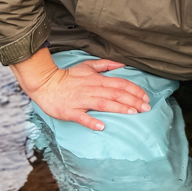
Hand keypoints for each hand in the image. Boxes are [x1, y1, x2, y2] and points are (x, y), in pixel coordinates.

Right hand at [10, 48, 150, 130]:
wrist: (45, 83)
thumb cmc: (68, 76)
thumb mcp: (88, 66)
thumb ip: (106, 65)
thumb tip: (122, 64)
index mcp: (97, 79)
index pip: (120, 84)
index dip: (134, 90)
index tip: (146, 98)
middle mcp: (92, 89)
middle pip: (116, 94)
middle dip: (133, 100)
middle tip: (146, 108)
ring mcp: (81, 101)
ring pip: (103, 104)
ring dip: (119, 108)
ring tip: (132, 113)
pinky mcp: (70, 111)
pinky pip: (82, 117)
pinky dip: (91, 121)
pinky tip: (101, 126)